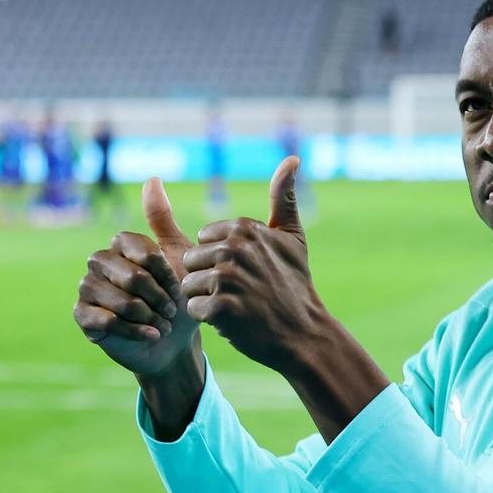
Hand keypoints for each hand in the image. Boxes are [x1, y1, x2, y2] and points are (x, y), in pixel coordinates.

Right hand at [74, 178, 201, 376]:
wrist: (173, 339)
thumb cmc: (177, 295)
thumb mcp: (177, 255)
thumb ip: (162, 219)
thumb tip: (152, 178)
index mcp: (121, 244)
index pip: (141, 251)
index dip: (164, 273)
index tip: (179, 287)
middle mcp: (100, 261)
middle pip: (130, 276)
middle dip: (158, 297)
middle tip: (172, 310)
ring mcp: (88, 287)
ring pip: (118, 300)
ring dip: (148, 316)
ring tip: (163, 324)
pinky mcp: (82, 315)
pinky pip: (105, 321)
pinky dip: (133, 330)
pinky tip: (151, 335)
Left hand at [180, 157, 326, 371]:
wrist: (304, 333)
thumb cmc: (294, 284)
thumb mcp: (292, 236)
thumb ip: (283, 196)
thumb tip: (292, 159)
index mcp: (244, 228)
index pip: (203, 240)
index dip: (219, 260)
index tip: (246, 271)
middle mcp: (233, 248)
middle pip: (191, 262)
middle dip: (208, 279)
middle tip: (241, 291)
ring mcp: (227, 277)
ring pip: (189, 286)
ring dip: (207, 300)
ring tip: (237, 305)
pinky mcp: (221, 307)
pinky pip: (193, 309)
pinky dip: (209, 319)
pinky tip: (233, 320)